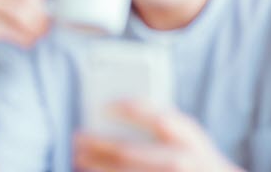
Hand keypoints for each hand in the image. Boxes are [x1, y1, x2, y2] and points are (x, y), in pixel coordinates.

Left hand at [73, 101, 242, 171]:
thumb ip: (158, 120)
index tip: (104, 105)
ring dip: (97, 166)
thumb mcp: (186, 133)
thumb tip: (110, 111)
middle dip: (98, 145)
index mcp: (188, 136)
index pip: (157, 118)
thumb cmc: (193, 154)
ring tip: (78, 158)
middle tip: (78, 138)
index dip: (130, 109)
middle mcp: (181, 161)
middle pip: (129, 152)